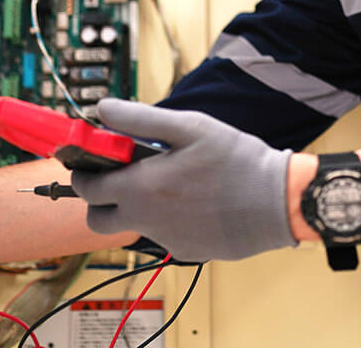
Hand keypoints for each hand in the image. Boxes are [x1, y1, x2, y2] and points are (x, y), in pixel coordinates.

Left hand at [70, 99, 295, 261]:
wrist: (277, 202)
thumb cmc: (236, 160)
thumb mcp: (188, 127)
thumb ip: (139, 119)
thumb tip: (103, 109)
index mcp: (140, 188)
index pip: (86, 187)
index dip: (82, 172)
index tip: (90, 161)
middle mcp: (145, 220)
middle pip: (96, 218)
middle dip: (99, 198)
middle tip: (121, 176)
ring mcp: (164, 240)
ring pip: (129, 227)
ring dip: (133, 208)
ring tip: (163, 185)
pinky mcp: (184, 251)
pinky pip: (160, 236)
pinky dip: (165, 219)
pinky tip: (192, 202)